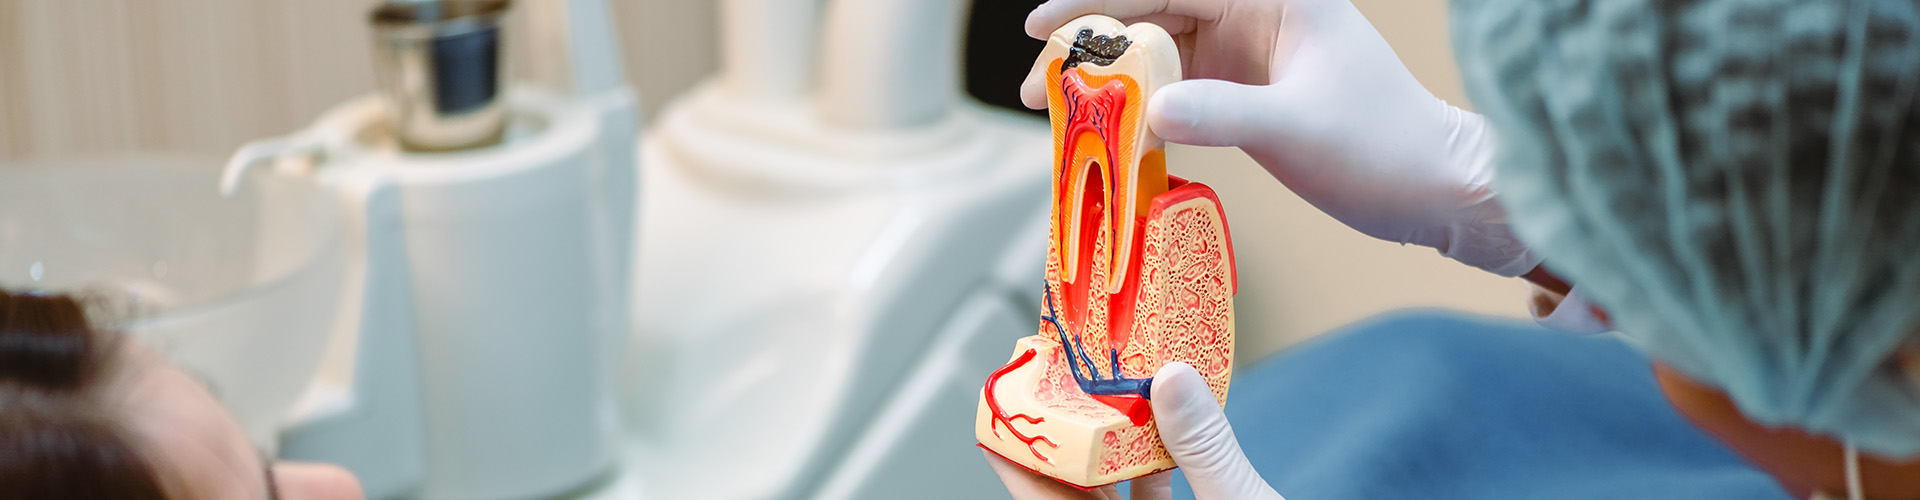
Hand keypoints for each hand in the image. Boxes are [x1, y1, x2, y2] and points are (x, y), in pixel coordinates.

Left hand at [984, 363, 1285, 499]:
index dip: (1019, 457)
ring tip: (1094, 394)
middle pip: (1067, 498)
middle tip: (1046, 382)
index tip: (1002, 410)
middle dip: (1058, 440)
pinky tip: (1160, 435)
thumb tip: (1172, 381)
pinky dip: (1147, 473)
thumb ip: (1205, 450)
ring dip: (1102, 450)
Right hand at [1022, 0, 1540, 276]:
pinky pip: (1181, 91)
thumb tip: (1148, 113)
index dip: (1097, 2)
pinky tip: (1112, 139)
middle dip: (1092, 49)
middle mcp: (1260, 13)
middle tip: (1040, 90)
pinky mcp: (1253, 92)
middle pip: (1153, 15)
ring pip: (1161, 55)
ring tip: (1063, 120)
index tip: (1043, 28)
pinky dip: (1144, 113)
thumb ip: (1220, 115)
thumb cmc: (1385, 148)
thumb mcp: (1296, 131)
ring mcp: (1254, 52)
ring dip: (1112, 85)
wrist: (1439, 189)